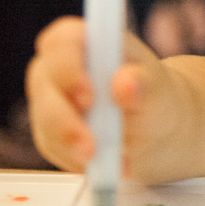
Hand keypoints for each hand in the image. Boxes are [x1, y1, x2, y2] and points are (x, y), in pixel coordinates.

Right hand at [25, 16, 188, 182]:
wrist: (156, 128)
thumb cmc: (155, 96)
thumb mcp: (159, 90)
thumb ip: (145, 84)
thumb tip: (126, 83)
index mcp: (86, 42)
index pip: (62, 41)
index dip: (69, 67)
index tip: (89, 97)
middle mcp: (59, 68)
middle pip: (45, 85)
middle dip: (65, 118)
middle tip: (92, 146)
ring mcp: (50, 101)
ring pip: (46, 122)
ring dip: (75, 146)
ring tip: (115, 162)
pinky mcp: (50, 132)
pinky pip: (55, 147)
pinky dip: (81, 160)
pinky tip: (110, 164)